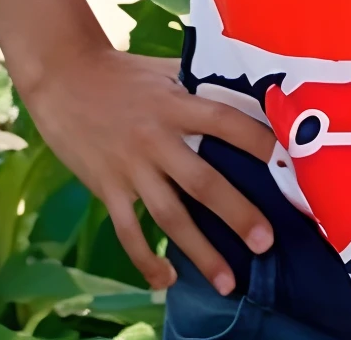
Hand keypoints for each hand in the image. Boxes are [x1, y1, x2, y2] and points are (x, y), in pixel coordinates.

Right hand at [23, 46, 276, 293]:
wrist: (64, 78)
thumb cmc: (122, 71)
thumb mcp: (164, 68)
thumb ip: (199, 81)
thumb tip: (243, 84)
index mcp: (176, 104)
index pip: (225, 121)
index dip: (256, 139)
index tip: (286, 161)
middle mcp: (156, 138)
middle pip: (203, 181)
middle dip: (237, 213)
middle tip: (265, 241)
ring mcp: (131, 167)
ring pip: (171, 217)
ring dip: (201, 252)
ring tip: (228, 280)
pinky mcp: (107, 187)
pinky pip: (129, 232)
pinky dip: (146, 260)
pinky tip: (165, 282)